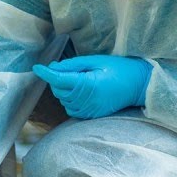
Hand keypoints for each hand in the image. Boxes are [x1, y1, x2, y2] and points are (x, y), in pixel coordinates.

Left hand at [32, 54, 151, 119]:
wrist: (139, 85)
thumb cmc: (120, 69)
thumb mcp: (97, 61)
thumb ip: (74, 65)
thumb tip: (53, 67)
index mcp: (88, 85)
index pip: (59, 80)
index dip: (46, 73)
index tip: (36, 67)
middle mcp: (87, 101)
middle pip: (59, 91)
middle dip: (57, 79)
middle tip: (69, 69)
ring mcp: (89, 111)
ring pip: (63, 100)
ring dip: (64, 90)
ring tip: (79, 79)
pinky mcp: (91, 116)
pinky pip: (71, 108)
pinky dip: (70, 99)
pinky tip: (80, 91)